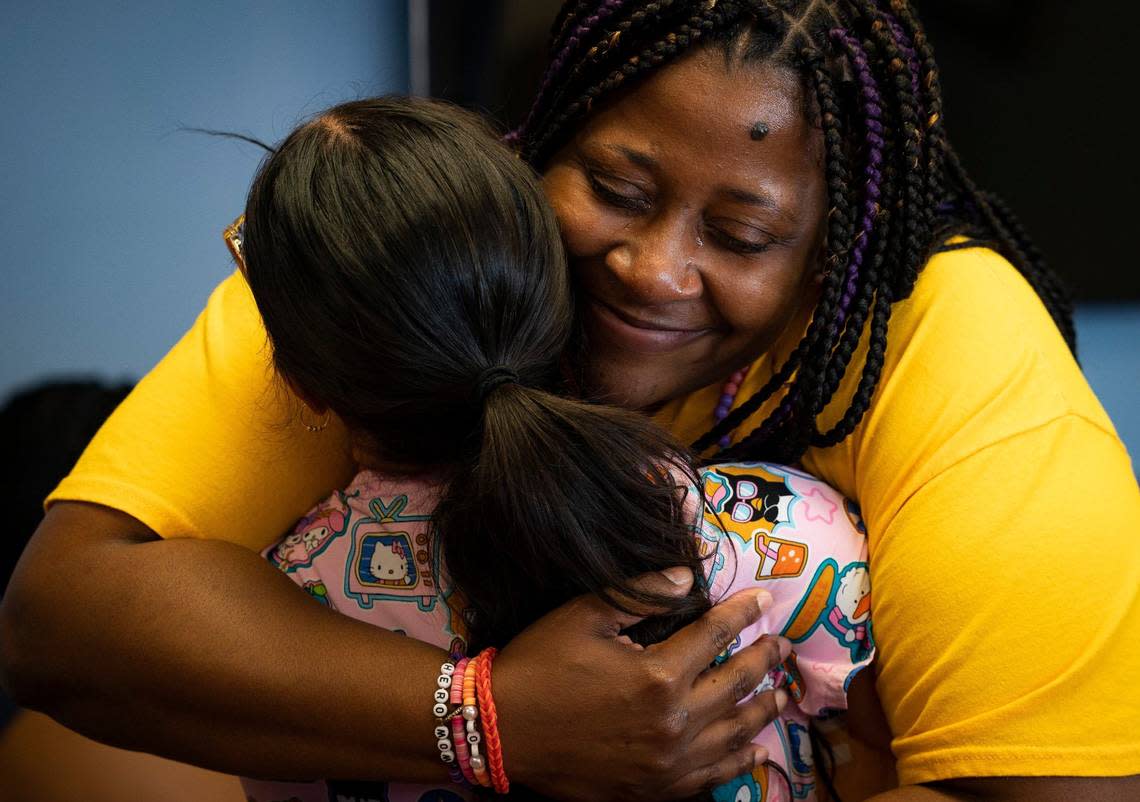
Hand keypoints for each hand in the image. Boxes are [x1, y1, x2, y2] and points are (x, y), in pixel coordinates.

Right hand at [492, 568, 789, 800]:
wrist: (500, 731)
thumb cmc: (539, 666)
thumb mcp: (584, 616)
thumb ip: (641, 595)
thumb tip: (685, 577)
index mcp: (657, 676)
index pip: (715, 636)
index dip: (742, 614)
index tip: (763, 601)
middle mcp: (673, 723)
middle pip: (735, 685)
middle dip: (764, 661)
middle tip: (783, 645)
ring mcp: (667, 762)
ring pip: (733, 735)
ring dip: (762, 710)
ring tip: (781, 694)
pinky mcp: (654, 789)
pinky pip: (712, 777)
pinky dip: (738, 761)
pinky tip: (753, 750)